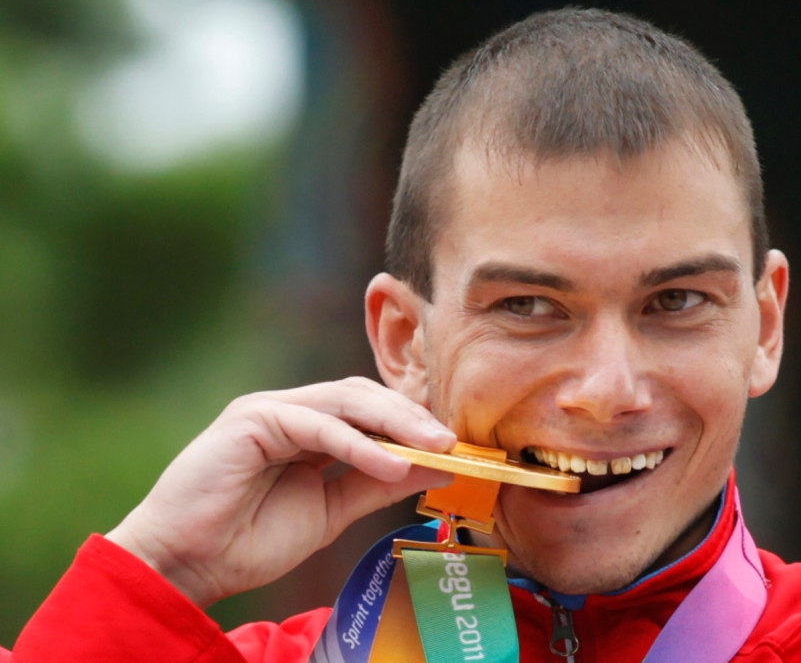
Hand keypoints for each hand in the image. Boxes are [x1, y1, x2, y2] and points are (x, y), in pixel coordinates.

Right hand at [105, 378, 454, 606]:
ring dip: (394, 423)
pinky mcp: (251, 419)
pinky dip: (357, 444)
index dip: (412, 422)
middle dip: (411, 417)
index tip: (455, 445)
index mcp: (307, 428)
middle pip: (363, 396)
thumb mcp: (331, 511)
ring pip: (345, 401)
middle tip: (453, 442)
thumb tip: (436, 466)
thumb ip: (378, 484)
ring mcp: (269, 409)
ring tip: (433, 446)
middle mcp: (290, 410)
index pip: (370, 410)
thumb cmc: (249, 541)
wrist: (186, 564)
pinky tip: (388, 464)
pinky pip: (317, 426)